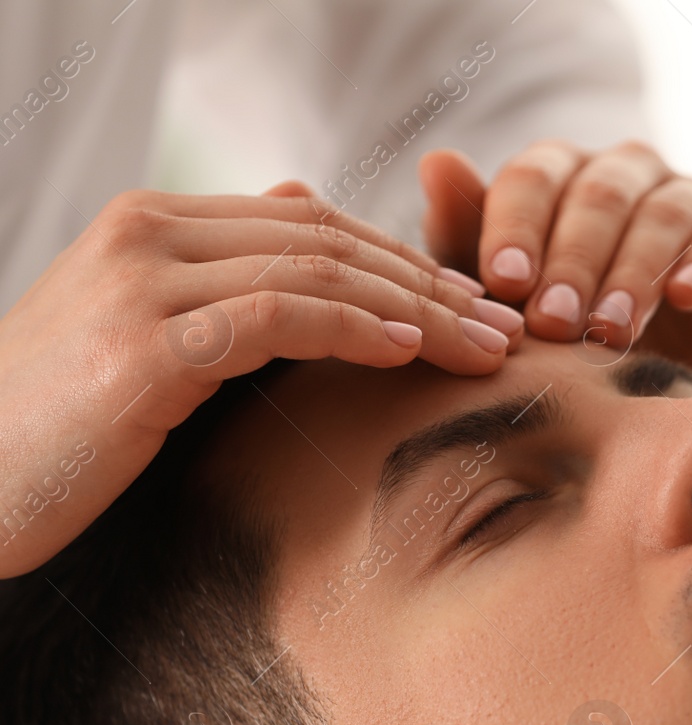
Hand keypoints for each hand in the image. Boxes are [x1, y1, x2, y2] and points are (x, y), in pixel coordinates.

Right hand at [0, 183, 524, 577]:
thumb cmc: (64, 427)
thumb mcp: (147, 337)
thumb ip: (226, 278)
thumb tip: (302, 207)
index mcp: (156, 222)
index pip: (314, 222)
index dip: (405, 260)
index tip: (475, 305)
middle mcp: (150, 231)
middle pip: (330, 240)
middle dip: (431, 283)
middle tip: (505, 328)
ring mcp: (144, 281)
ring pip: (318, 271)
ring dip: (417, 309)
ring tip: (485, 347)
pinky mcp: (145, 345)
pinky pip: (277, 317)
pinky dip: (353, 330)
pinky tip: (408, 354)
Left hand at [418, 140, 691, 402]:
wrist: (664, 413)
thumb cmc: (572, 353)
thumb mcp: (510, 309)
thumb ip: (468, 241)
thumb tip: (437, 161)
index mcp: (562, 179)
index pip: (534, 179)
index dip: (518, 227)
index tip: (504, 284)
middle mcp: (629, 176)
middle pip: (597, 196)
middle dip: (572, 262)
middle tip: (554, 323)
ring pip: (662, 213)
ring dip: (633, 272)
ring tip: (611, 331)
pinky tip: (687, 295)